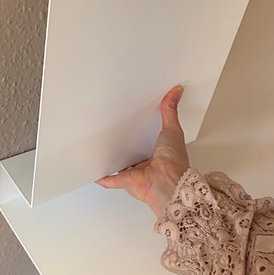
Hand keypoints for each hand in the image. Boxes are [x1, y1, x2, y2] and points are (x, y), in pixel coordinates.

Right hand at [96, 86, 189, 216]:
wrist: (166, 182)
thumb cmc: (173, 161)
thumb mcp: (172, 129)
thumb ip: (170, 110)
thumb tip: (176, 92)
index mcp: (160, 151)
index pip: (151, 139)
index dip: (145, 130)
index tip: (139, 121)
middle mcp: (148, 162)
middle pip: (135, 152)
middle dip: (128, 145)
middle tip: (120, 133)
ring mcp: (136, 172)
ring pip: (123, 165)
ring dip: (116, 160)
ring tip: (105, 150)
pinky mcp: (126, 180)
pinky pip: (111, 179)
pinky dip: (103, 177)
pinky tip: (96, 174)